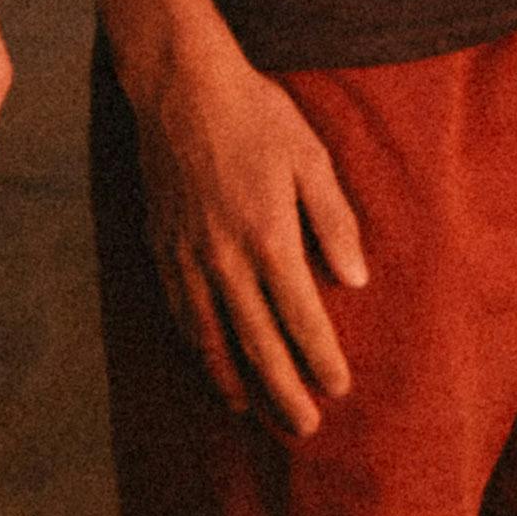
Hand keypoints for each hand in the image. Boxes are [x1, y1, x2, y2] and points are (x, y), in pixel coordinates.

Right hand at [126, 31, 370, 434]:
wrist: (181, 88)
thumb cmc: (257, 117)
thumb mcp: (311, 159)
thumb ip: (335, 222)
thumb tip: (355, 280)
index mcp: (269, 237)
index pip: (300, 317)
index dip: (320, 358)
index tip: (338, 388)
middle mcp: (224, 259)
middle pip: (256, 343)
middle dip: (283, 390)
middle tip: (303, 427)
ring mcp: (186, 257)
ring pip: (210, 337)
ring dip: (234, 379)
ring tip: (254, 410)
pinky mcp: (160, 248)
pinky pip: (180, 313)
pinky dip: (197, 346)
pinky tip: (209, 359)